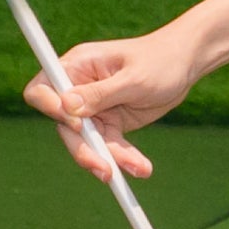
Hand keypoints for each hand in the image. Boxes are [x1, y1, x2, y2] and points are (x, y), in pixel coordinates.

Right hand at [26, 27, 198, 179]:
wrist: (185, 65)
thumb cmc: (160, 60)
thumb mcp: (133, 78)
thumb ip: (100, 93)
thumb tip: (67, 106)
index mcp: (77, 66)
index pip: (43, 90)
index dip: (52, 110)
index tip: (79, 124)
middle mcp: (79, 88)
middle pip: (64, 125)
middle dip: (83, 149)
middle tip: (104, 169)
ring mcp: (94, 108)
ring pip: (87, 142)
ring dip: (109, 158)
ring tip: (137, 167)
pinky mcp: (110, 123)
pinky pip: (110, 146)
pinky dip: (124, 158)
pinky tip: (141, 167)